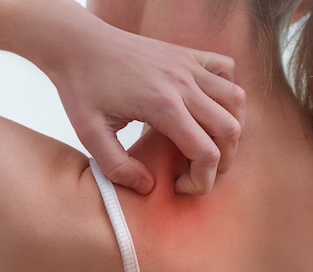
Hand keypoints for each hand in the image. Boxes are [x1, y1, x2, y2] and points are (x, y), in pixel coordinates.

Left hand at [52, 25, 244, 194]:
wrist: (77, 44)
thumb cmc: (81, 87)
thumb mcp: (89, 134)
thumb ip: (117, 167)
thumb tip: (149, 186)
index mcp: (162, 105)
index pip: (206, 152)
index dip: (202, 180)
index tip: (180, 187)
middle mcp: (183, 83)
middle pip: (230, 130)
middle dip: (222, 162)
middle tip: (198, 173)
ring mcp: (188, 65)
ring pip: (236, 101)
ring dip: (231, 129)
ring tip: (209, 145)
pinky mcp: (186, 55)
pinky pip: (226, 71)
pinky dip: (227, 93)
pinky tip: (208, 108)